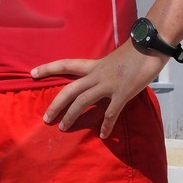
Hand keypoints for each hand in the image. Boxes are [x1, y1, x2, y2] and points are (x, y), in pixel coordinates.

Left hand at [31, 41, 165, 137]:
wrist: (150, 46)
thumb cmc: (134, 52)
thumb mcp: (112, 60)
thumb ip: (102, 71)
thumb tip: (98, 81)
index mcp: (93, 65)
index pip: (65, 64)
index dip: (48, 68)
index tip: (32, 73)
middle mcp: (97, 74)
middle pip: (69, 90)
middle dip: (56, 105)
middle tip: (46, 119)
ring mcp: (108, 84)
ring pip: (83, 101)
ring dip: (71, 116)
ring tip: (63, 127)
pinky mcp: (122, 93)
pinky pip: (111, 113)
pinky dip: (106, 125)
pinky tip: (103, 135)